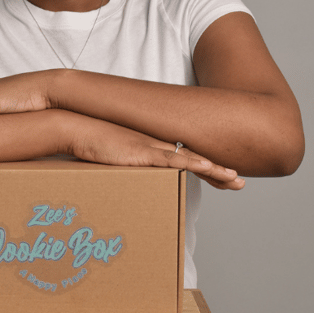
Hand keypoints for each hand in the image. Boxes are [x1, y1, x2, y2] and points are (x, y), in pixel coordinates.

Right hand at [68, 115, 244, 190]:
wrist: (73, 128)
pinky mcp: (143, 152)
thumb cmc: (88, 145)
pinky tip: (211, 169)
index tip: (223, 175)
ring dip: (215, 171)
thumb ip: (120, 170)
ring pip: (192, 160)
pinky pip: (174, 160)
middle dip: (219, 171)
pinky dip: (194, 164)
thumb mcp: (109, 160)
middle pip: (195, 159)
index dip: (206, 167)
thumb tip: (123, 184)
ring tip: (235, 180)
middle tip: (239, 181)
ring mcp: (151, 147)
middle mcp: (156, 144)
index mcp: (150, 147)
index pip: (185, 157)